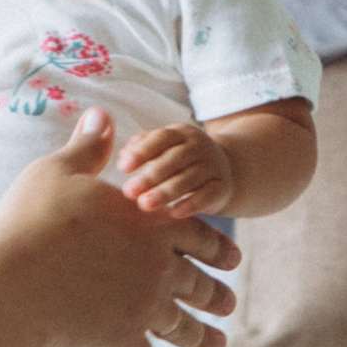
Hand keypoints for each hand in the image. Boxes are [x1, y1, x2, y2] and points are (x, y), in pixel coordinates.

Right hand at [0, 110, 237, 346]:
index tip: (232, 258)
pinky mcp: (121, 340)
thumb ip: (87, 147)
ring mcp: (143, 307)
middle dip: (216, 294)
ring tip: (216, 345)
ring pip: (183, 326)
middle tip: (229, 303)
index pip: (197, 233)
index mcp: (150, 223)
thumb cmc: (32, 221)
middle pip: (199, 283)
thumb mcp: (57, 172)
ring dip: (202, 337)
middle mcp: (158, 266)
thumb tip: (102, 115)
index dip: (217, 246)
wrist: (14, 282)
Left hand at [117, 120, 234, 218]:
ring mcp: (213, 166)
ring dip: (166, 192)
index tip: (122, 167)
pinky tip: (173, 214)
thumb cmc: (181, 160)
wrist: (224, 170)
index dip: (142, 151)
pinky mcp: (222, 187)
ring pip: (190, 178)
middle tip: (129, 191)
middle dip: (151, 175)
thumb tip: (123, 156)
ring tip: (145, 204)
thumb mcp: (164, 149)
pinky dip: (191, 204)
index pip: (161, 138)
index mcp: (181, 133)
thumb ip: (143, 149)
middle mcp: (199, 146)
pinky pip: (207, 195)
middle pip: (175, 159)